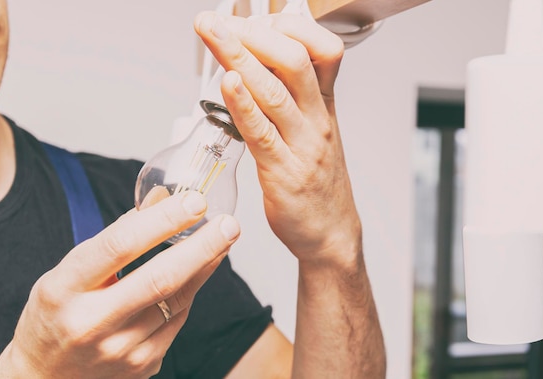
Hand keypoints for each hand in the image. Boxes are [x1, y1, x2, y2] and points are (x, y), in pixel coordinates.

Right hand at [0, 191, 239, 378]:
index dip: (162, 220)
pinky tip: (200, 269)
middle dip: (202, 247)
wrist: (46, 376)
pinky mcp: (143, 363)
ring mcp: (120, 349)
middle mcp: (91, 323)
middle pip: (160, 278)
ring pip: (178, 299)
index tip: (194, 201)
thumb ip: (115, 235)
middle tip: (229, 224)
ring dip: (206, 265)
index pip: (120, 246)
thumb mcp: (68, 270)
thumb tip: (162, 198)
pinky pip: (178, 318)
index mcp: (64, 289)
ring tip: (223, 239)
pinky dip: (192, 289)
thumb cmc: (57, 314)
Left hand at [194, 12, 360, 265]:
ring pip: (273, 91)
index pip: (322, 49)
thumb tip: (256, 66)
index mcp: (324, 105)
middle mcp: (316, 120)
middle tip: (215, 20)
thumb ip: (291, 97)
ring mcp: (302, 146)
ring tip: (211, 33)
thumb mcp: (314, 131)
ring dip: (238, 58)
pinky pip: (262, 132)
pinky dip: (243, 105)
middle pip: (294, 60)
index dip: (289, 26)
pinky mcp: (283, 173)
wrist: (332, 232)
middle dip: (252, 33)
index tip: (252, 19)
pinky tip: (227, 83)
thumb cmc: (317, 183)